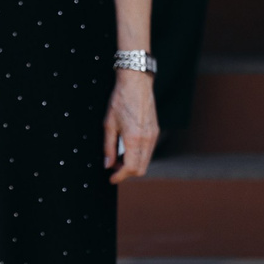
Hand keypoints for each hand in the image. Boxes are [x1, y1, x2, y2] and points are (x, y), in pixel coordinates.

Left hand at [104, 68, 160, 183]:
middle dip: (126, 172)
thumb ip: (108, 147)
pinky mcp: (155, 131)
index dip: (120, 176)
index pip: (131, 168)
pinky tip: (127, 149)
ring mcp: (153, 136)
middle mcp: (147, 139)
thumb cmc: (120, 101)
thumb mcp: (108, 124)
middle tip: (112, 168)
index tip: (111, 179)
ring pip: (146, 161)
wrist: (136, 84)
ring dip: (133, 164)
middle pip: (141, 169)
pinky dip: (138, 156)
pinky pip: (148, 151)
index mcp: (134, 138)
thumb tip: (107, 165)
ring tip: (117, 158)